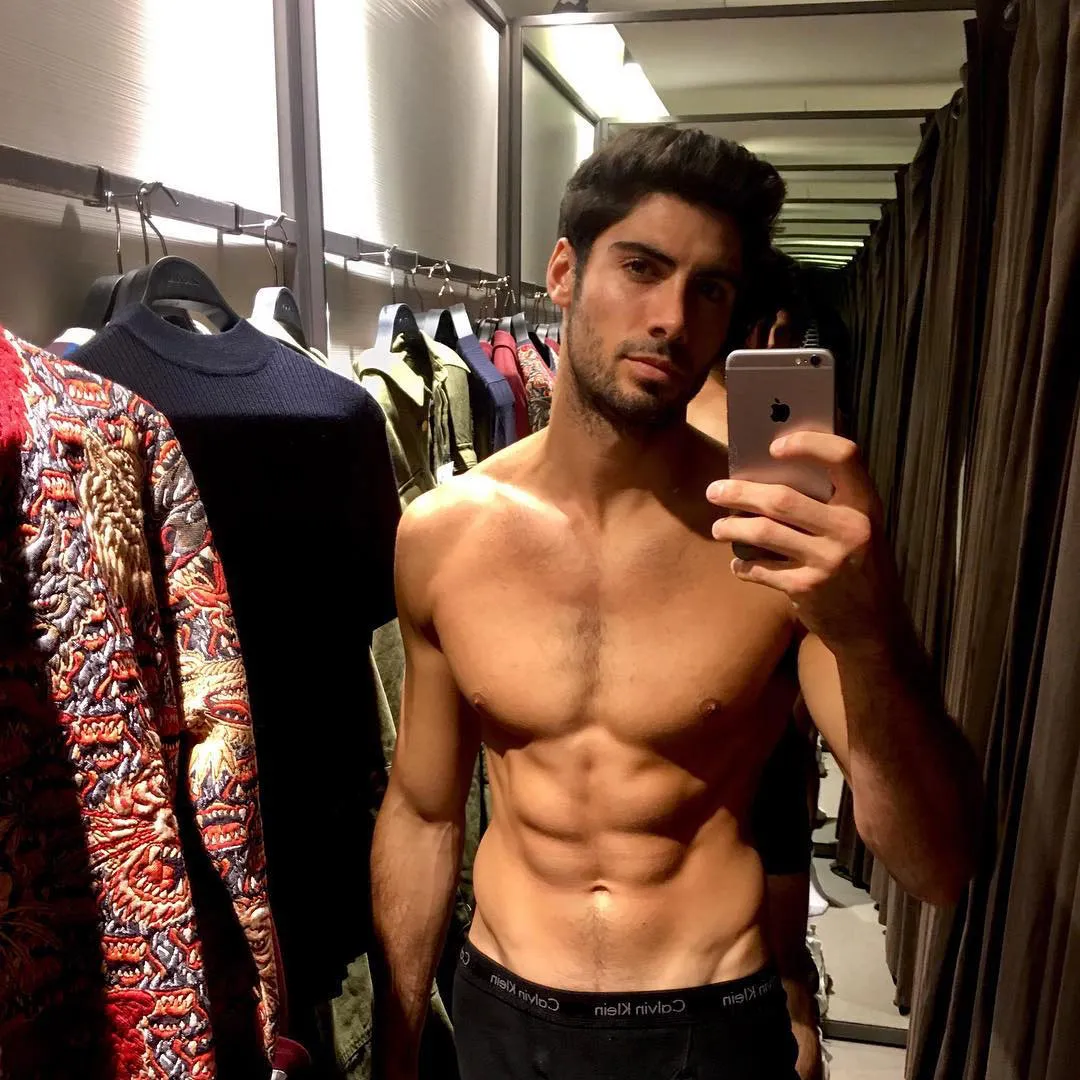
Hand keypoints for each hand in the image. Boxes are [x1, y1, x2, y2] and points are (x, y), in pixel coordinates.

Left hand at [706, 431, 898, 648]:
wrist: (873, 626)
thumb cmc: (859, 566)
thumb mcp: (861, 528)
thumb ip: (831, 503)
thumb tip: (771, 473)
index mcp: (865, 505)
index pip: (844, 456)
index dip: (808, 443)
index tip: (774, 447)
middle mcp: (849, 529)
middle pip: (782, 499)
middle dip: (740, 493)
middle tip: (715, 491)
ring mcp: (828, 560)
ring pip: (764, 531)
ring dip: (732, 526)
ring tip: (719, 526)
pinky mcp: (807, 588)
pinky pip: (761, 569)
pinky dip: (743, 565)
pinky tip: (738, 563)